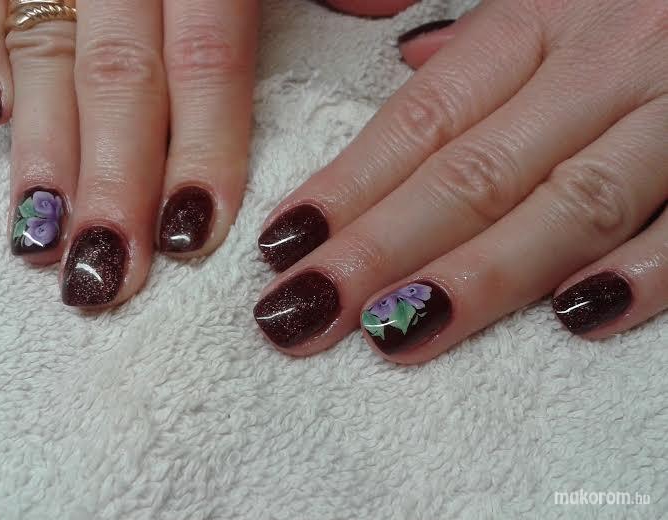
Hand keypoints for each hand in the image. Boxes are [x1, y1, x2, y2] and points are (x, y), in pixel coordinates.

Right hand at [0, 0, 257, 306]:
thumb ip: (280, 25)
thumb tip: (331, 87)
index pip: (209, 63)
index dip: (204, 149)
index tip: (193, 233)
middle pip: (122, 81)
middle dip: (116, 184)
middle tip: (111, 271)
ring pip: (47, 59)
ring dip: (45, 156)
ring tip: (42, 240)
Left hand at [254, 0, 667, 363]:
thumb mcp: (548, 2)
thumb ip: (484, 53)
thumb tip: (413, 77)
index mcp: (537, 20)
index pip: (421, 120)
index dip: (348, 186)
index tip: (286, 247)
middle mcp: (603, 59)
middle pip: (473, 172)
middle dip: (379, 252)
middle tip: (303, 314)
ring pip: (569, 206)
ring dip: (480, 278)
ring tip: (395, 334)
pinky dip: (644, 271)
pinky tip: (574, 319)